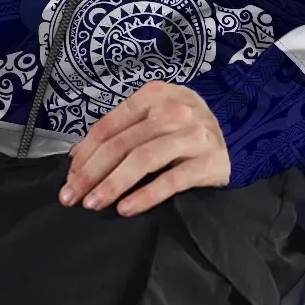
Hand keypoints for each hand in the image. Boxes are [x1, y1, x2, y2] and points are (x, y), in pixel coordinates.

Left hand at [59, 81, 230, 216]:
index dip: (86, 152)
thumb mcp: (154, 117)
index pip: (110, 125)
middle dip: (91, 172)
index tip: (69, 177)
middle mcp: (173, 109)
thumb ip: (120, 131)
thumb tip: (77, 157)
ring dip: (113, 184)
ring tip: (93, 204)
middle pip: (122, 143)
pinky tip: (126, 209)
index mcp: (154, 95)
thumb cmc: (184, 128)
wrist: (236, 137)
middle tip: (71, 197)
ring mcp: (193, 134)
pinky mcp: (209, 161)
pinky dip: (145, 194)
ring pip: (143, 159)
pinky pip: (171, 180)